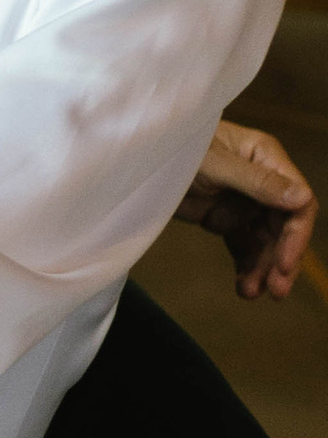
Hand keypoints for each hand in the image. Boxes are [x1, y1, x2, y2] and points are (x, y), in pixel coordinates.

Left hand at [174, 117, 316, 300]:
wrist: (135, 159)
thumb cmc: (172, 145)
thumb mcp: (213, 164)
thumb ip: (256, 182)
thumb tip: (303, 198)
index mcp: (265, 157)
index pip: (297, 202)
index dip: (296, 235)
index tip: (285, 264)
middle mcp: (262, 181)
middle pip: (284, 227)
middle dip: (281, 260)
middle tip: (277, 291)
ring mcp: (244, 201)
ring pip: (265, 242)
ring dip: (262, 268)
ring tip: (250, 293)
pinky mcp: (225, 218)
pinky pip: (243, 246)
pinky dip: (245, 267)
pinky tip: (243, 287)